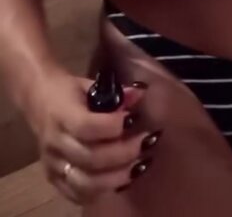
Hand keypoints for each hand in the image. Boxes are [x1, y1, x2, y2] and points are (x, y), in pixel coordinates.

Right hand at [27, 68, 158, 203]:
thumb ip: (114, 93)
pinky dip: (102, 191)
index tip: (134, 119)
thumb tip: (140, 95)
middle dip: (124, 153)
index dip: (113, 126)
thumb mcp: (88, 84)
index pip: (86, 127)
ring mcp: (53, 165)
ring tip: (140, 165)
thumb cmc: (67, 91)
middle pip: (90, 158)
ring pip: (85, 183)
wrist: (37, 100)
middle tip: (146, 142)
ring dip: (117, 178)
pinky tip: (121, 179)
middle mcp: (55, 143)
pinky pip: (78, 195)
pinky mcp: (53, 179)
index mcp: (61, 115)